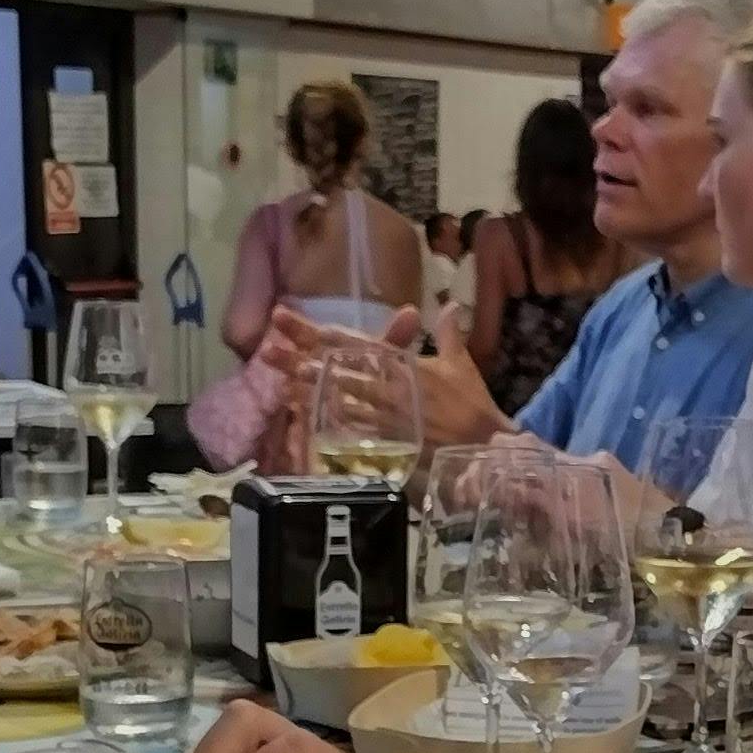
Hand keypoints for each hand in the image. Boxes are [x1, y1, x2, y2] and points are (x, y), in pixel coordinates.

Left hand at [260, 305, 508, 452]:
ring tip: (278, 378)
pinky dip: (327, 424)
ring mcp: (383, 416)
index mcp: (403, 364)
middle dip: (300, 358)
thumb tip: (449, 305)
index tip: (290, 321)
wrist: (484, 446)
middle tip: (268, 348)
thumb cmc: (473, 404)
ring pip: (336, 399)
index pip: (354, 344)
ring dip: (307, 389)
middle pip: (336, 370)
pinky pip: (349, 431)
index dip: (321, 333)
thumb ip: (449, 333)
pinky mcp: (385, 442)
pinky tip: (303, 419)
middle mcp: (387, 387)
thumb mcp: (461, 363)